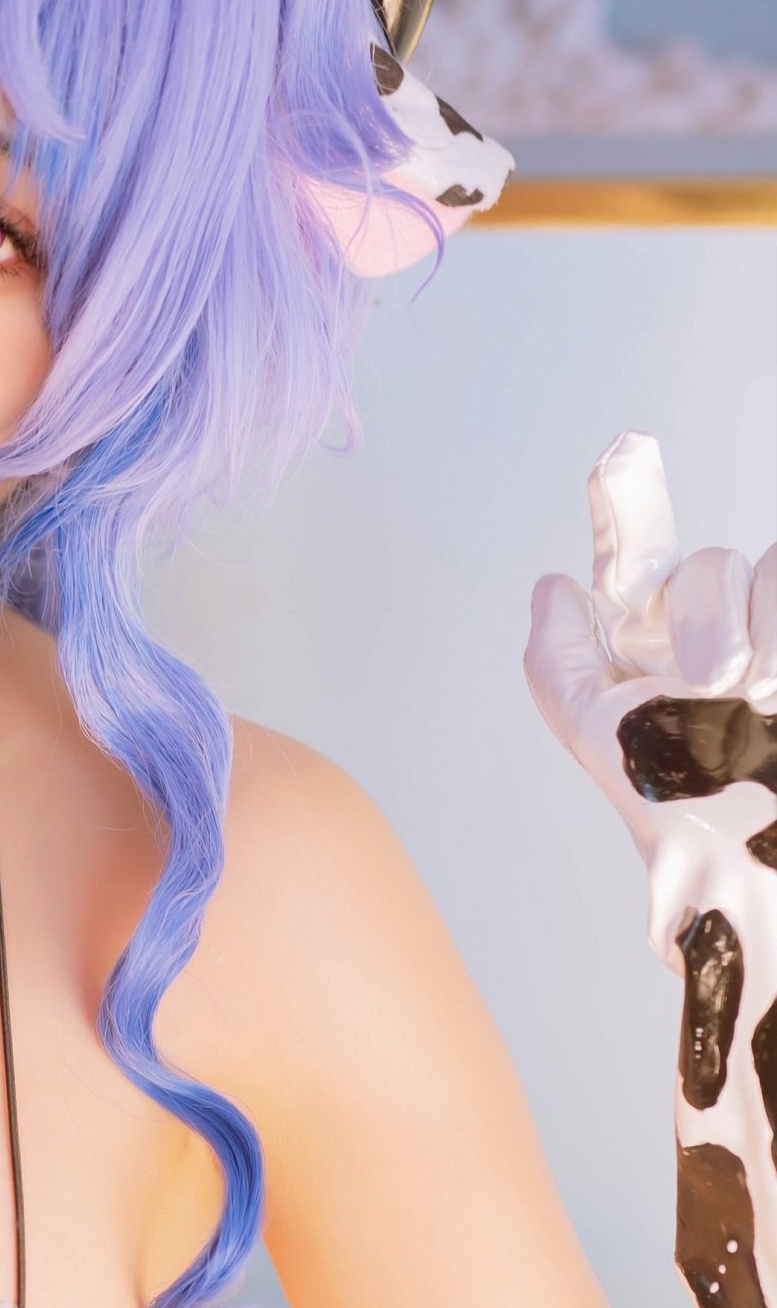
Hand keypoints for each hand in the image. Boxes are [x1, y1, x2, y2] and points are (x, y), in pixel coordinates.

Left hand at [527, 431, 776, 960]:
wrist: (765, 860)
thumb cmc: (686, 815)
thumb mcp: (606, 741)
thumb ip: (564, 663)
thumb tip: (553, 587)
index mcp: (655, 655)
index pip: (635, 561)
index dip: (627, 501)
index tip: (623, 447)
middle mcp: (718, 636)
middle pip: (700, 570)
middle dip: (699, 622)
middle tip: (712, 681)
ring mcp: (767, 641)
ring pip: (757, 571)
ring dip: (754, 635)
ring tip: (757, 697)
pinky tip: (776, 689)